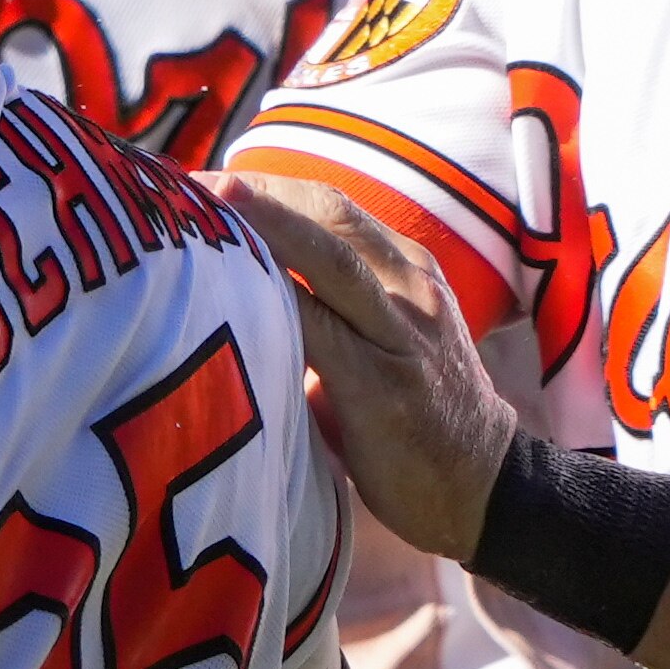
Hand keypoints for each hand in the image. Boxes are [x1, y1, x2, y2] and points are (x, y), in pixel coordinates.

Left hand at [205, 171, 513, 560]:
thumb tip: (232, 283)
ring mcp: (403, 335)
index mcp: (407, 269)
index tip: (201, 182)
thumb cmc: (409, 413)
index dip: (266, 189)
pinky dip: (276, 305)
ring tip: (208, 209)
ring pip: (332, 261)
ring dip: (266, 230)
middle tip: (188, 188)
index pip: (332, 207)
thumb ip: (324, 307)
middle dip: (257, 195)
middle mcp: (410, 289)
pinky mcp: (385, 387)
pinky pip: (323, 333)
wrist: (482, 486)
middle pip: (330, 216)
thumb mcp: (378, 339)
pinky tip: (229, 293)